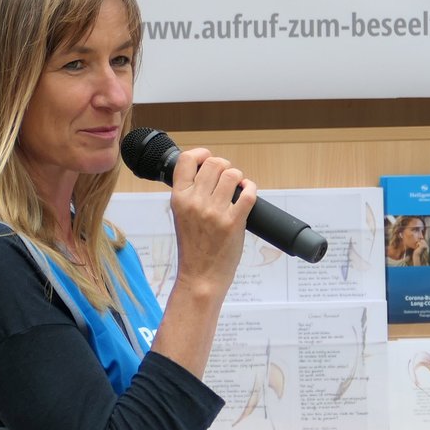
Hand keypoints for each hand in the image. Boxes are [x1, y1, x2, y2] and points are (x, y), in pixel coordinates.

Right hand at [168, 147, 254, 294]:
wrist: (200, 275)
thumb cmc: (192, 247)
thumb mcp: (180, 216)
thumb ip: (189, 194)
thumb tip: (205, 171)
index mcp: (179, 198)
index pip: (186, 160)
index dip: (200, 154)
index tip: (207, 158)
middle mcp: (195, 202)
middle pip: (214, 163)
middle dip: (224, 166)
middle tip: (226, 176)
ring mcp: (215, 212)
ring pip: (232, 175)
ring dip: (238, 177)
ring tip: (237, 187)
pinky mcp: (234, 222)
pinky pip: (248, 192)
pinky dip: (251, 188)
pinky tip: (247, 192)